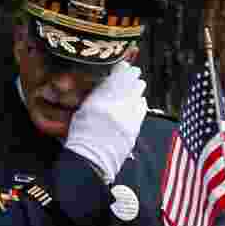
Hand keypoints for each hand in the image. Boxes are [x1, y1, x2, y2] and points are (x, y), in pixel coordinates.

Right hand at [63, 61, 146, 182]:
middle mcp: (117, 105)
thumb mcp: (84, 110)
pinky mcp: (135, 126)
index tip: (123, 65)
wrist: (91, 160)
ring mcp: (128, 116)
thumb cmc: (81, 136)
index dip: (122, 68)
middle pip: (132, 80)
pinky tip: (136, 102)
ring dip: (136, 88)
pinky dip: (140, 102)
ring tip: (134, 87)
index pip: (118, 75)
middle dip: (132, 76)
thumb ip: (98, 95)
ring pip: (139, 92)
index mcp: (101, 99)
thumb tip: (108, 82)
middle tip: (130, 73)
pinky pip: (142, 107)